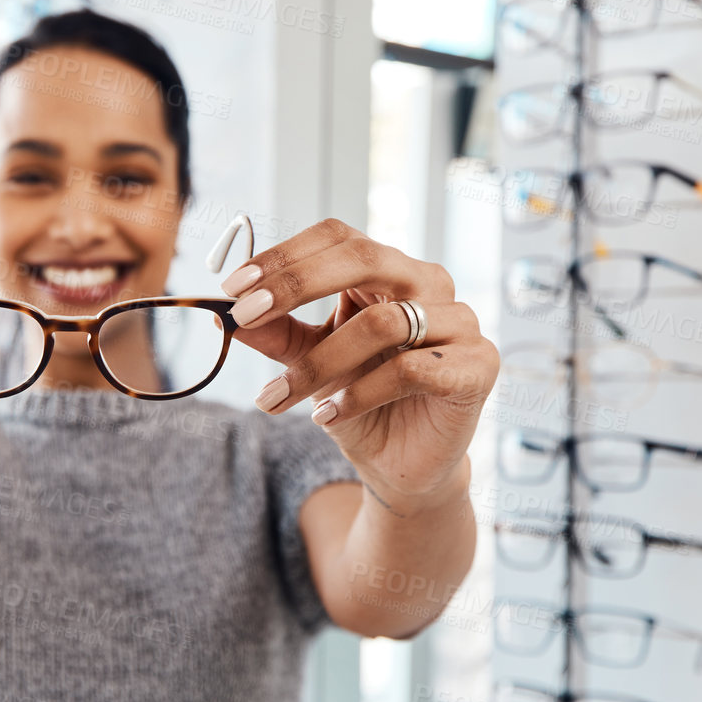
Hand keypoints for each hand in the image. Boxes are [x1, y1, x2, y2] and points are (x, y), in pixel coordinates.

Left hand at [219, 218, 498, 510]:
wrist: (400, 464)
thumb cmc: (359, 402)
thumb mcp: (307, 362)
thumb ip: (276, 334)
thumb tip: (223, 313)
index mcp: (388, 271)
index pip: (338, 238)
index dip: (286, 256)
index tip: (233, 287)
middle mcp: (429, 284)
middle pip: (365, 257)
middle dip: (297, 284)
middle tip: (247, 316)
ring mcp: (460, 321)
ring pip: (382, 323)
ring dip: (318, 364)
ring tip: (279, 397)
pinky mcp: (478, 365)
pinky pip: (411, 370)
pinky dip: (359, 394)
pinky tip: (327, 417)